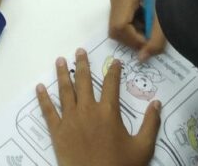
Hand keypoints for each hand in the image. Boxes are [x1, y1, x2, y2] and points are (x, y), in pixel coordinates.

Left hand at [36, 50, 160, 165]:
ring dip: (62, 74)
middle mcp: (88, 110)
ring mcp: (70, 120)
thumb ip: (151, 124)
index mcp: (108, 112)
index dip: (113, 71)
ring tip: (59, 60)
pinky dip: (43, 98)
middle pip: (84, 81)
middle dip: (82, 64)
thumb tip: (158, 103)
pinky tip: (39, 87)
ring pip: (65, 91)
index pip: (111, 84)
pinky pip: (48, 111)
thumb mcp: (143, 148)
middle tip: (79, 51)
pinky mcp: (57, 131)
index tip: (115, 62)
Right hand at [108, 0, 183, 60]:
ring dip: (135, 33)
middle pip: (116, 27)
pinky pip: (122, 19)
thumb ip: (155, 40)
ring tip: (153, 28)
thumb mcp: (165, 16)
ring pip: (118, 26)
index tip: (151, 43)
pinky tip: (148, 21)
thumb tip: (142, 59)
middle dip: (134, 38)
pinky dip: (135, 26)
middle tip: (152, 38)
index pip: (119, 26)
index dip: (134, 40)